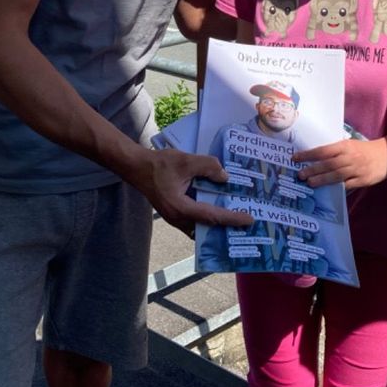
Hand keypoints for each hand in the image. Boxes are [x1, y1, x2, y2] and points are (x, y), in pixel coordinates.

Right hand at [135, 149, 252, 236]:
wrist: (137, 167)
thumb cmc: (160, 164)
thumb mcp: (187, 160)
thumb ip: (208, 166)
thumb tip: (224, 177)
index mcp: (181, 208)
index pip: (212, 216)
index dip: (232, 218)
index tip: (249, 220)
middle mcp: (178, 219)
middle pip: (208, 226)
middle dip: (227, 226)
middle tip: (247, 225)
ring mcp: (175, 218)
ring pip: (200, 226)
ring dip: (217, 224)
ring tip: (235, 219)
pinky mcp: (174, 214)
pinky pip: (194, 221)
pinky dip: (207, 218)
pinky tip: (217, 210)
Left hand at [293, 138, 386, 189]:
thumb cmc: (365, 149)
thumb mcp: (350, 145)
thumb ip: (336, 152)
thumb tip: (316, 160)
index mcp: (345, 146)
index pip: (323, 150)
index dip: (309, 154)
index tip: (295, 158)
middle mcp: (350, 157)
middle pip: (328, 164)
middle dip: (313, 169)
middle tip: (299, 174)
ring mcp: (357, 169)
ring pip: (336, 175)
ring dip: (322, 179)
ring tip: (310, 183)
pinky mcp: (363, 180)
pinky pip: (348, 186)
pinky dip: (337, 189)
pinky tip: (328, 192)